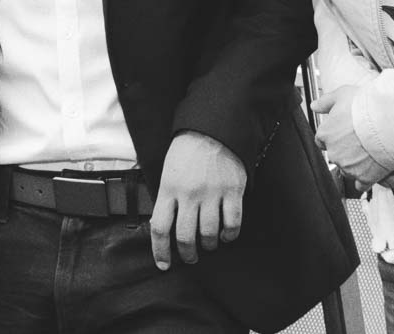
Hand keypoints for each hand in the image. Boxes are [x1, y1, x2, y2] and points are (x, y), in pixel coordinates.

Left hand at [149, 130, 245, 268]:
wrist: (212, 128)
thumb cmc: (187, 151)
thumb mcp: (168, 172)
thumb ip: (167, 198)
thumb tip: (165, 227)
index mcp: (169, 188)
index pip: (160, 228)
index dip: (160, 251)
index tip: (164, 264)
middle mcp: (189, 194)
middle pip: (186, 237)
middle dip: (188, 254)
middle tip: (190, 257)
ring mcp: (212, 193)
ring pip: (209, 234)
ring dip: (209, 245)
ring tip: (209, 244)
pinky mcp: (233, 190)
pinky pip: (232, 223)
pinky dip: (229, 234)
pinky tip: (226, 235)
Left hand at [311, 86, 391, 187]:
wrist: (389, 124)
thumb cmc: (367, 108)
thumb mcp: (342, 95)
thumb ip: (325, 102)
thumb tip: (315, 106)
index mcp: (326, 134)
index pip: (322, 139)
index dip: (334, 135)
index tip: (344, 133)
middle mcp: (334, 152)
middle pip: (336, 154)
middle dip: (346, 149)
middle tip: (360, 140)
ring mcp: (348, 166)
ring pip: (347, 168)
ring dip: (356, 163)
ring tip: (370, 151)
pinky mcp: (364, 177)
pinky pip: (361, 184)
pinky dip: (366, 179)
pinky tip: (373, 170)